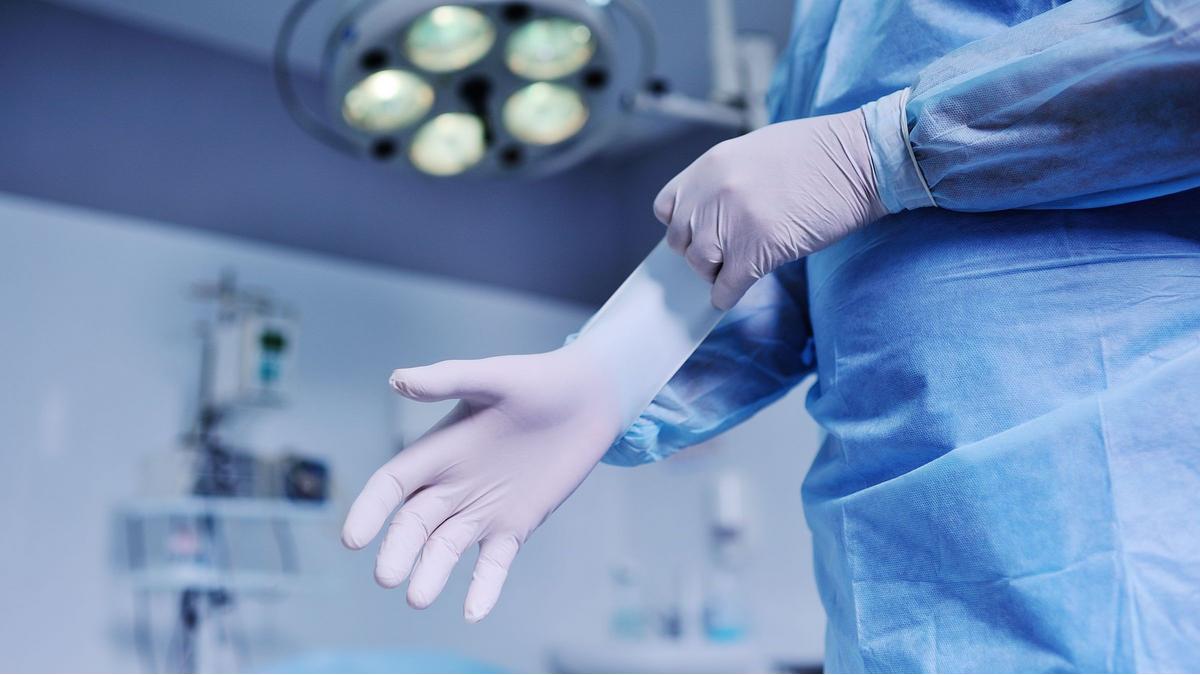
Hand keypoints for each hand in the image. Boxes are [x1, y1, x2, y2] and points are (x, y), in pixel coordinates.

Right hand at [341, 345, 621, 621]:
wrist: (588, 400)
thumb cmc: (536, 381)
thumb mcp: (492, 378)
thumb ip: (447, 380)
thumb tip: (397, 379)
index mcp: (437, 450)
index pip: (392, 485)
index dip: (370, 510)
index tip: (354, 540)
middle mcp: (452, 485)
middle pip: (414, 524)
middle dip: (398, 550)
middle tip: (388, 576)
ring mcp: (482, 509)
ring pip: (446, 548)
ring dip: (431, 573)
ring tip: (418, 598)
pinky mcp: (515, 525)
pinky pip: (493, 563)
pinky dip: (483, 588)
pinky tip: (474, 613)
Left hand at [654, 108, 887, 308]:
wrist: (862, 160)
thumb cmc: (820, 154)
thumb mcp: (756, 151)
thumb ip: (725, 179)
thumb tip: (710, 213)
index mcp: (710, 166)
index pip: (666, 207)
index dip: (681, 224)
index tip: (697, 232)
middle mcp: (712, 194)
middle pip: (680, 240)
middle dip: (699, 251)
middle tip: (723, 255)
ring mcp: (731, 223)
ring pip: (700, 266)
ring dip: (716, 273)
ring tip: (736, 269)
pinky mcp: (755, 252)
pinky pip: (726, 288)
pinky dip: (727, 296)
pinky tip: (737, 292)